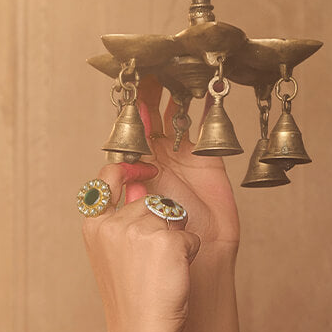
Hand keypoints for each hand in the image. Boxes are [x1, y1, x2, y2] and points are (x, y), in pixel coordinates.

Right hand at [81, 161, 200, 331]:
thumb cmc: (130, 302)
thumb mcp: (114, 257)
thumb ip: (122, 221)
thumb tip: (141, 187)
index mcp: (94, 228)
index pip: (108, 178)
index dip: (129, 169)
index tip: (145, 168)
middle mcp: (112, 224)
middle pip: (152, 202)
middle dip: (161, 224)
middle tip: (153, 264)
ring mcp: (138, 229)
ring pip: (173, 217)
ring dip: (176, 241)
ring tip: (162, 271)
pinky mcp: (166, 240)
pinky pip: (190, 236)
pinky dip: (189, 255)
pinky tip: (173, 276)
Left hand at [133, 77, 239, 261]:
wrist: (195, 268)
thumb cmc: (160, 253)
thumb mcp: (136, 220)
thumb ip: (131, 191)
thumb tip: (127, 162)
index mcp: (131, 174)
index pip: (126, 135)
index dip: (125, 114)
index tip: (125, 89)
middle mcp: (154, 161)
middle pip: (148, 117)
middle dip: (147, 92)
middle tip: (148, 64)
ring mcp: (180, 158)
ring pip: (174, 115)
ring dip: (173, 90)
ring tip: (173, 63)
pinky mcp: (206, 159)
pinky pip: (205, 125)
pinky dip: (206, 103)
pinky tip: (206, 82)